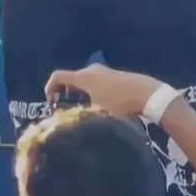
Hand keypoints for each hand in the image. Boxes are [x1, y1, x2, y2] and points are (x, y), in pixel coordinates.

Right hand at [45, 63, 161, 117]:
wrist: (146, 93)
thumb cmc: (120, 104)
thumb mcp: (97, 114)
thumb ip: (79, 117)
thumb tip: (66, 125)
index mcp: (83, 77)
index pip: (57, 76)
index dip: (49, 89)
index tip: (51, 106)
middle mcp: (90, 70)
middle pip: (69, 79)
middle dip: (63, 94)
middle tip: (64, 112)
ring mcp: (102, 70)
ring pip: (81, 81)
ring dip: (76, 94)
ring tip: (81, 112)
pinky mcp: (111, 74)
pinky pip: (92, 81)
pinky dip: (87, 91)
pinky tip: (96, 107)